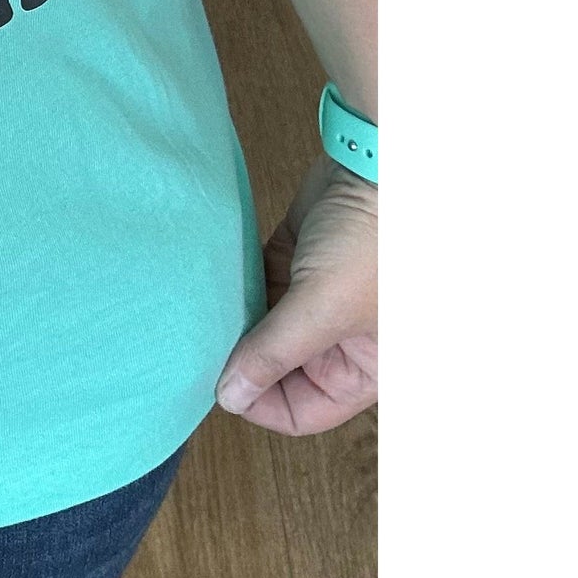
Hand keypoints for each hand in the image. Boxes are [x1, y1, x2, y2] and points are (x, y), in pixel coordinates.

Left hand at [215, 155, 376, 434]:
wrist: (379, 165)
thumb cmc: (373, 241)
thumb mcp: (324, 307)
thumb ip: (275, 353)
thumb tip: (230, 396)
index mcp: (364, 369)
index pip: (303, 412)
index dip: (260, 404)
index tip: (216, 384)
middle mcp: (339, 342)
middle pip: (276, 373)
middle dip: (241, 360)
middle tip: (198, 347)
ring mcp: (314, 302)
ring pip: (260, 329)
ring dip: (232, 322)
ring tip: (199, 316)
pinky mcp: (294, 263)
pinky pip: (255, 289)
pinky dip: (233, 289)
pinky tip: (209, 287)